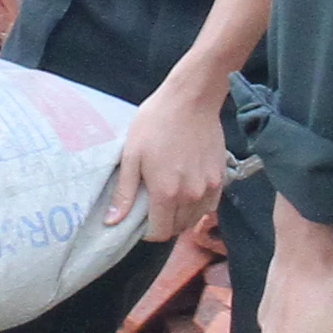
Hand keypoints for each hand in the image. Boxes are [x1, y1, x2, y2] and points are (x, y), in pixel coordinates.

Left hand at [101, 83, 231, 242]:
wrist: (191, 99)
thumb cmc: (156, 122)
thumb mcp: (132, 154)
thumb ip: (125, 192)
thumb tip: (112, 221)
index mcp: (165, 193)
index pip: (159, 233)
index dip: (148, 232)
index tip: (141, 220)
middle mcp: (190, 196)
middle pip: (177, 228)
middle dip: (164, 224)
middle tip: (154, 206)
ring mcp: (208, 188)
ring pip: (194, 219)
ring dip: (182, 216)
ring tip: (170, 198)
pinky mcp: (220, 177)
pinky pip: (210, 205)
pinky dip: (198, 206)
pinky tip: (188, 190)